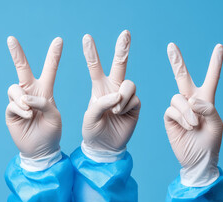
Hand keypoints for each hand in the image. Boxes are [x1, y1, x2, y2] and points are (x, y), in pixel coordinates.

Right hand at [5, 36, 62, 164]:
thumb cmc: (51, 132)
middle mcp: (30, 93)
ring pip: (14, 89)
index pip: (49, 69)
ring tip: (31, 111)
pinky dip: (21, 109)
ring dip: (22, 98)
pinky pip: (12, 104)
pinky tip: (28, 116)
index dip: (53, 55)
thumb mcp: (55, 116)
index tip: (59, 39)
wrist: (40, 150)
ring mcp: (18, 102)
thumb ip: (44, 103)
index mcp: (45, 91)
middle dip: (17, 53)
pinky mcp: (10, 112)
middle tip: (11, 38)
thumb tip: (25, 98)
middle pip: (22, 69)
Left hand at [82, 30, 140, 152]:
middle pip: (120, 64)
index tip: (86, 37)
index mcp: (99, 87)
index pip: (95, 66)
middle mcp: (113, 88)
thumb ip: (101, 104)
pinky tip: (120, 114)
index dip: (91, 52)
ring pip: (129, 84)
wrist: (105, 147)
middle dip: (123, 48)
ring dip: (121, 96)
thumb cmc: (93, 131)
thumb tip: (118, 95)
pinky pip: (134, 98)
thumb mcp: (90, 117)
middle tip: (125, 33)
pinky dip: (126, 106)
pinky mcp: (135, 105)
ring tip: (114, 110)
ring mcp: (126, 96)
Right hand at [164, 43, 222, 186]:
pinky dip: (180, 117)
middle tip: (171, 46)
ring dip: (187, 112)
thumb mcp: (216, 125)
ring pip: (177, 98)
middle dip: (176, 61)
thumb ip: (207, 109)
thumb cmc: (210, 143)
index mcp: (206, 100)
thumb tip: (190, 100)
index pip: (211, 78)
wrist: (197, 160)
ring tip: (194, 125)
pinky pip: (171, 109)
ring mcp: (179, 109)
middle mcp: (191, 101)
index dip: (215, 63)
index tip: (220, 47)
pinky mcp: (169, 118)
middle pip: (182, 77)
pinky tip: (187, 127)